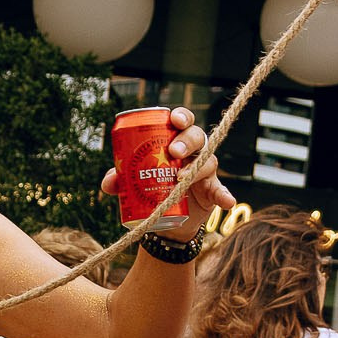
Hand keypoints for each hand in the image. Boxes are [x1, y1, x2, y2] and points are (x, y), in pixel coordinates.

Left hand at [97, 107, 235, 232]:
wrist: (165, 221)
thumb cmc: (151, 190)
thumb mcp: (132, 183)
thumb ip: (120, 179)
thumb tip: (110, 182)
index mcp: (174, 141)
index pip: (182, 122)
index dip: (181, 117)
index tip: (174, 121)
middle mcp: (193, 152)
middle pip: (197, 136)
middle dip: (187, 140)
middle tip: (174, 151)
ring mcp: (205, 171)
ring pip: (208, 161)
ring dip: (197, 167)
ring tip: (181, 178)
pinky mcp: (212, 191)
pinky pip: (221, 191)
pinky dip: (225, 195)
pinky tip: (227, 202)